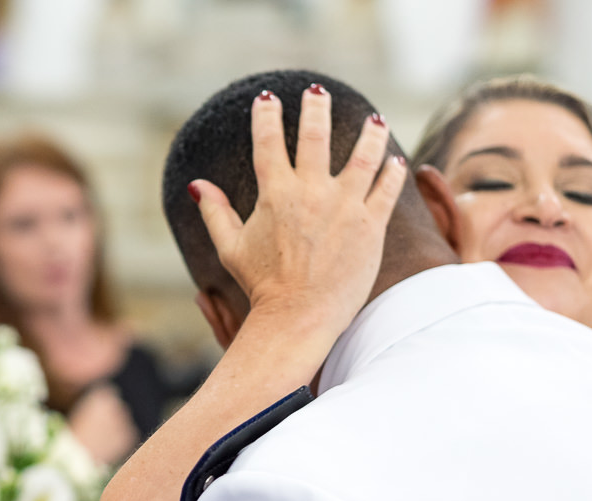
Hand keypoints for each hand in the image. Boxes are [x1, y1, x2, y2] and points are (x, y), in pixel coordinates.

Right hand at [190, 85, 406, 335]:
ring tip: (373, 120)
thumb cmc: (263, 286)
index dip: (266, 115)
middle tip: (316, 91)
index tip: (267, 98)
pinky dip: (392, 170)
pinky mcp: (371, 225)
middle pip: (315, 133)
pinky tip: (394, 161)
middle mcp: (311, 192)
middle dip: (315, 106)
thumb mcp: (232, 248)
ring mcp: (345, 206)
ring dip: (369, 133)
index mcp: (275, 194)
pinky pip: (387, 187)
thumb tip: (197, 185)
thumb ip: (216, 213)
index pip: (268, 141)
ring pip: (363, 154)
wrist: (300, 317)